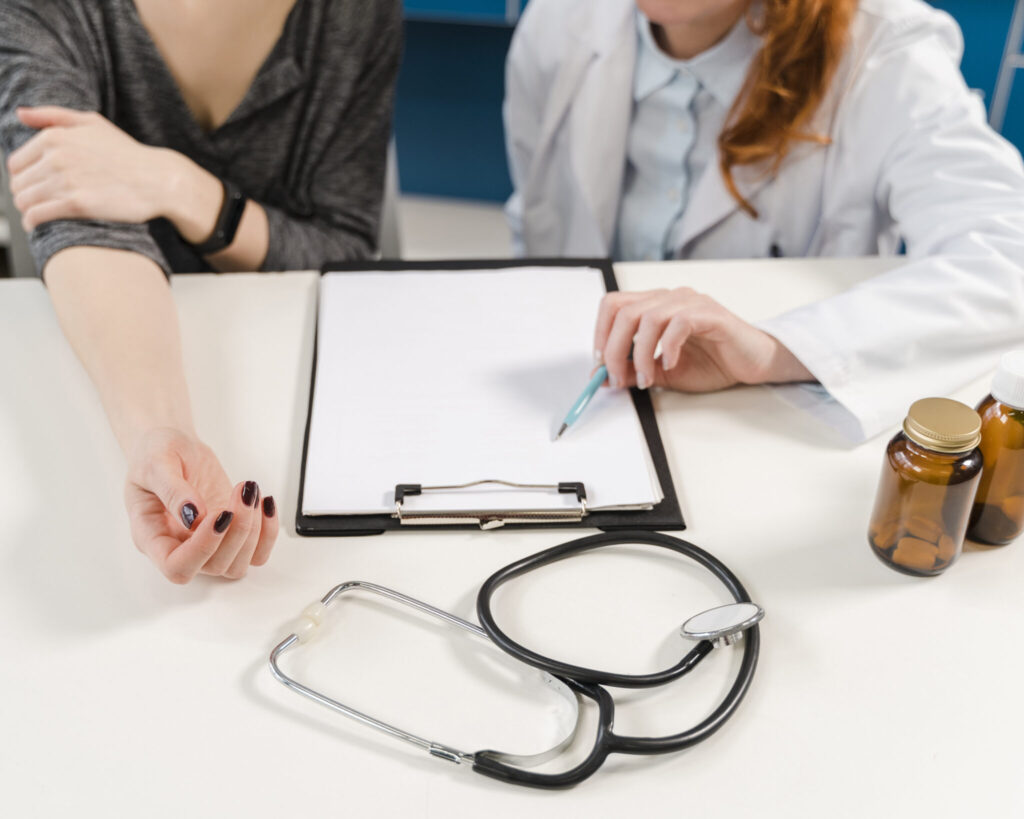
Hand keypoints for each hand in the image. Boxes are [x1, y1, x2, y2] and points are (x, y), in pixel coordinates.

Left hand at [6, 106, 181, 231]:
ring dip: (28, 210)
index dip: (24, 177)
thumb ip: (53, 115)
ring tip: (39, 214)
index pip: (16, 163)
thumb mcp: (92, 123)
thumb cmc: (128, 154)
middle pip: (18, 184)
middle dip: (25, 194)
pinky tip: (38, 224)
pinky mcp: (77, 204)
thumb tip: (20, 113)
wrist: (159, 180)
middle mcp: (57, 157)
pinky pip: (38, 215)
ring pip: (24, 200)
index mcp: (55, 137)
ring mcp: (66, 181)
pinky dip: (33, 222)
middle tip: (40, 202)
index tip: (35, 185)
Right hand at [125, 428, 278, 583]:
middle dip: (237, 531)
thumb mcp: (156, 463)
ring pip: (237, 565)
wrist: (174, 447)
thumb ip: (172, 490)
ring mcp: (207, 544)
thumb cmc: (155, 454)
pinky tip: (264, 503)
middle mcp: (179, 547)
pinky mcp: (229, 536)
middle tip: (243, 492)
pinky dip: (267, 533)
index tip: (220, 514)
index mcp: (151, 536)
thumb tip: (194, 517)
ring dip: (253, 532)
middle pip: (214, 566)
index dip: (202, 548)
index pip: (176, 566)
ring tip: (251, 492)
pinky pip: (255, 554)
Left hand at [594, 287, 812, 391]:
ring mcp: (690, 302)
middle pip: (624, 311)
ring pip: (647, 317)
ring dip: (639, 354)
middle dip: (613, 349)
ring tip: (645, 379)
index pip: (613, 305)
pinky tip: (670, 364)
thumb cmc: (713, 362)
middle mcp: (670, 298)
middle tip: (617, 378)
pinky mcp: (710, 314)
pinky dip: (667, 347)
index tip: (600, 364)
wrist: (753, 364)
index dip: (600, 333)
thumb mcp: (663, 373)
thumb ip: (634, 370)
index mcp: (655, 305)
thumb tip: (601, 377)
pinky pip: (679, 322)